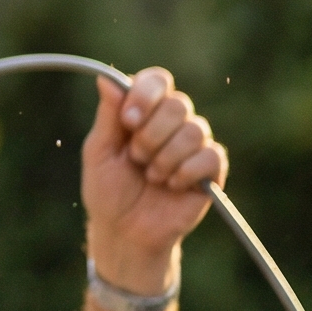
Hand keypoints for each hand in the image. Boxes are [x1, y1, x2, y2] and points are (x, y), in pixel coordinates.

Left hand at [81, 66, 225, 294]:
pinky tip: (171, 186)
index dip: (146, 95)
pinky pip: (212, 155)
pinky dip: (186, 171)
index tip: (128, 120)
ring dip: (165, 156)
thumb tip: (106, 78)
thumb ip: (108, 116)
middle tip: (136, 157)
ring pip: (195, 129)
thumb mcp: (99, 151)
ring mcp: (194, 146)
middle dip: (151, 133)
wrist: (125, 232)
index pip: (157, 80)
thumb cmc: (108, 191)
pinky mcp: (212, 171)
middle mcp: (172, 124)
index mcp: (143, 113)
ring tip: (151, 176)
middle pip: (178, 103)